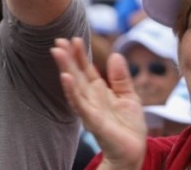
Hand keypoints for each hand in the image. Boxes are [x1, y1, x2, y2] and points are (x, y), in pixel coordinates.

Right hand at [52, 37, 145, 168]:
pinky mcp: (92, 121)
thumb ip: (121, 77)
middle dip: (67, 57)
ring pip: (74, 85)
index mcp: (99, 90)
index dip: (80, 54)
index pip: (86, 68)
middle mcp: (90, 97)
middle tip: (58, 40)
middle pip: (76, 73)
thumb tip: (115, 54)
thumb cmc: (129, 126)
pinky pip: (80, 104)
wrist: (133, 151)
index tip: (74, 38)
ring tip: (57, 52)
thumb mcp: (129, 96)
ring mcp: (89, 108)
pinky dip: (71, 91)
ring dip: (65, 69)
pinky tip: (65, 78)